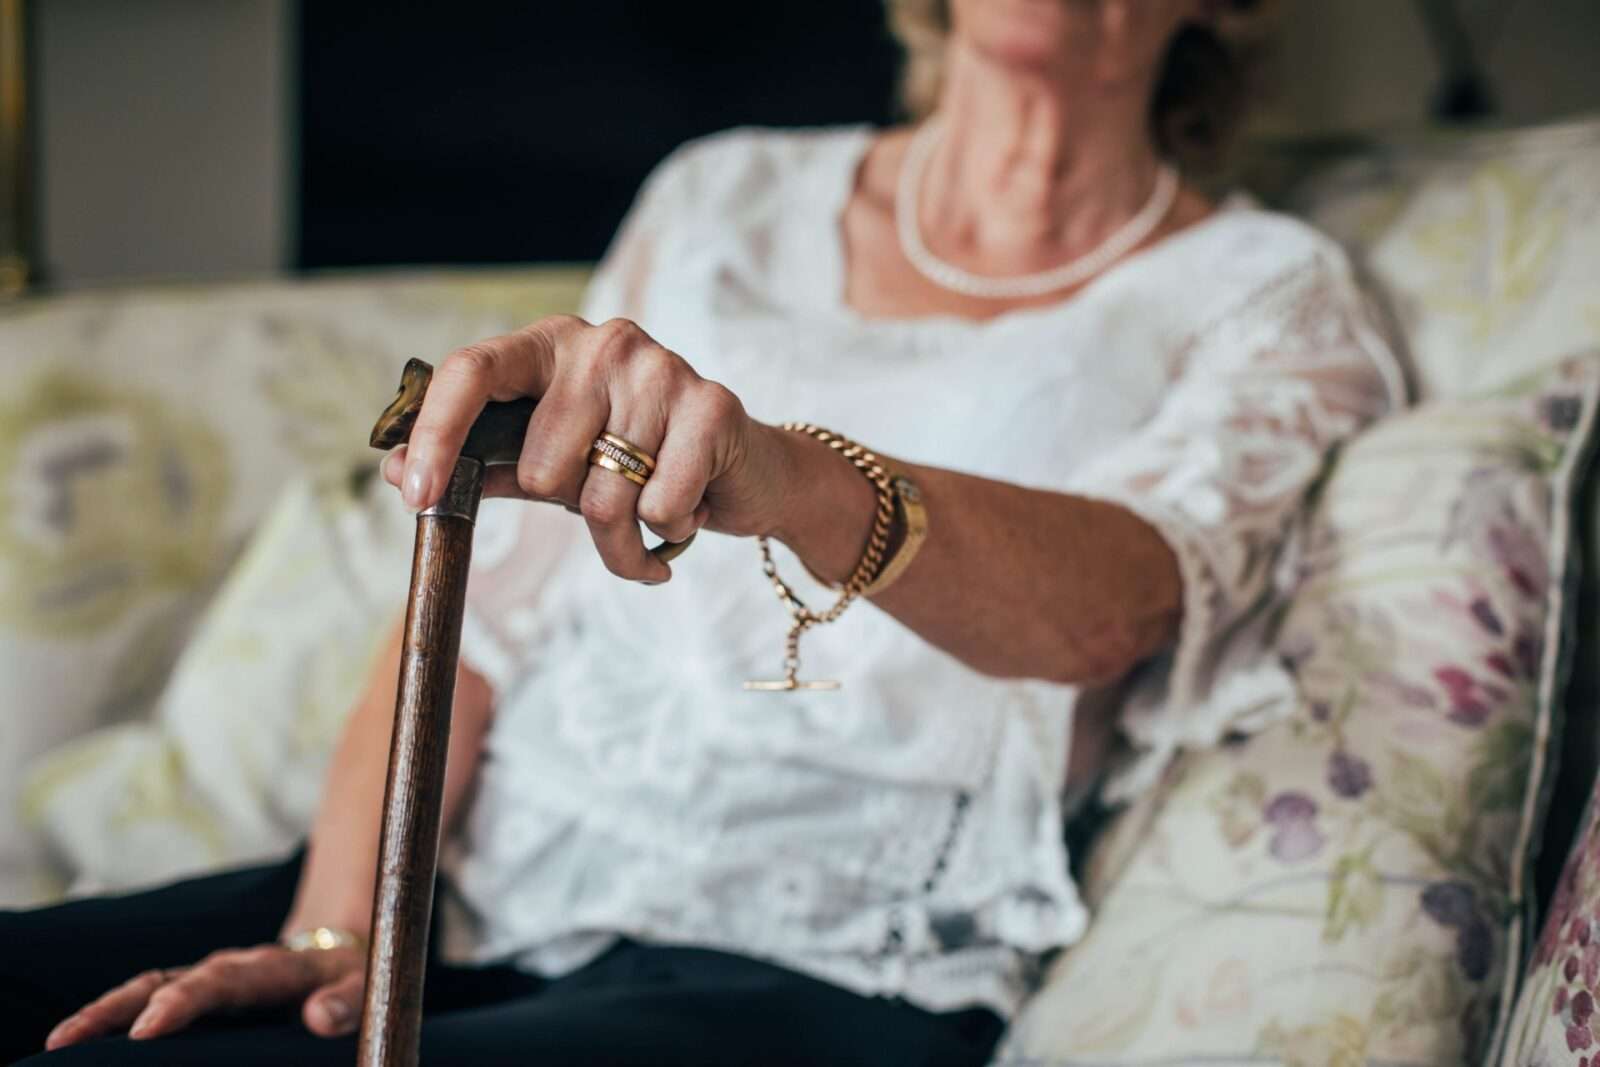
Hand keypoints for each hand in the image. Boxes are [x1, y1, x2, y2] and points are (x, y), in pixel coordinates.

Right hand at [45, 942, 364, 1047]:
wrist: (341, 953)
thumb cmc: (351, 978)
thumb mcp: (365, 985)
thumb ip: (347, 1002)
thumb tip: (319, 1019)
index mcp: (271, 968)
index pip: (222, 980)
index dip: (185, 1000)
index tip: (150, 1026)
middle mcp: (230, 969)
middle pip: (167, 979)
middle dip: (119, 1006)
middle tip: (71, 1037)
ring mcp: (207, 979)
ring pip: (147, 987)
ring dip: (103, 1011)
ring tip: (59, 1042)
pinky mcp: (195, 994)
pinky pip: (148, 999)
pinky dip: (113, 1016)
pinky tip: (79, 1040)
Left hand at [382, 315, 790, 582]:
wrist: (747, 470)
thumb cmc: (637, 463)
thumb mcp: (552, 463)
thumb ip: (482, 465)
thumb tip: (398, 476)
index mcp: (551, 346)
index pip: (471, 371)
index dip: (435, 435)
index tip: (416, 497)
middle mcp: (604, 343)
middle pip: (540, 467)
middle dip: (568, 508)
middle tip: (606, 498)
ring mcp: (660, 369)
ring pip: (601, 499)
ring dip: (621, 542)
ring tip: (648, 522)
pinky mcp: (710, 407)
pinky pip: (656, 509)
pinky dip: (668, 534)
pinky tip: (689, 509)